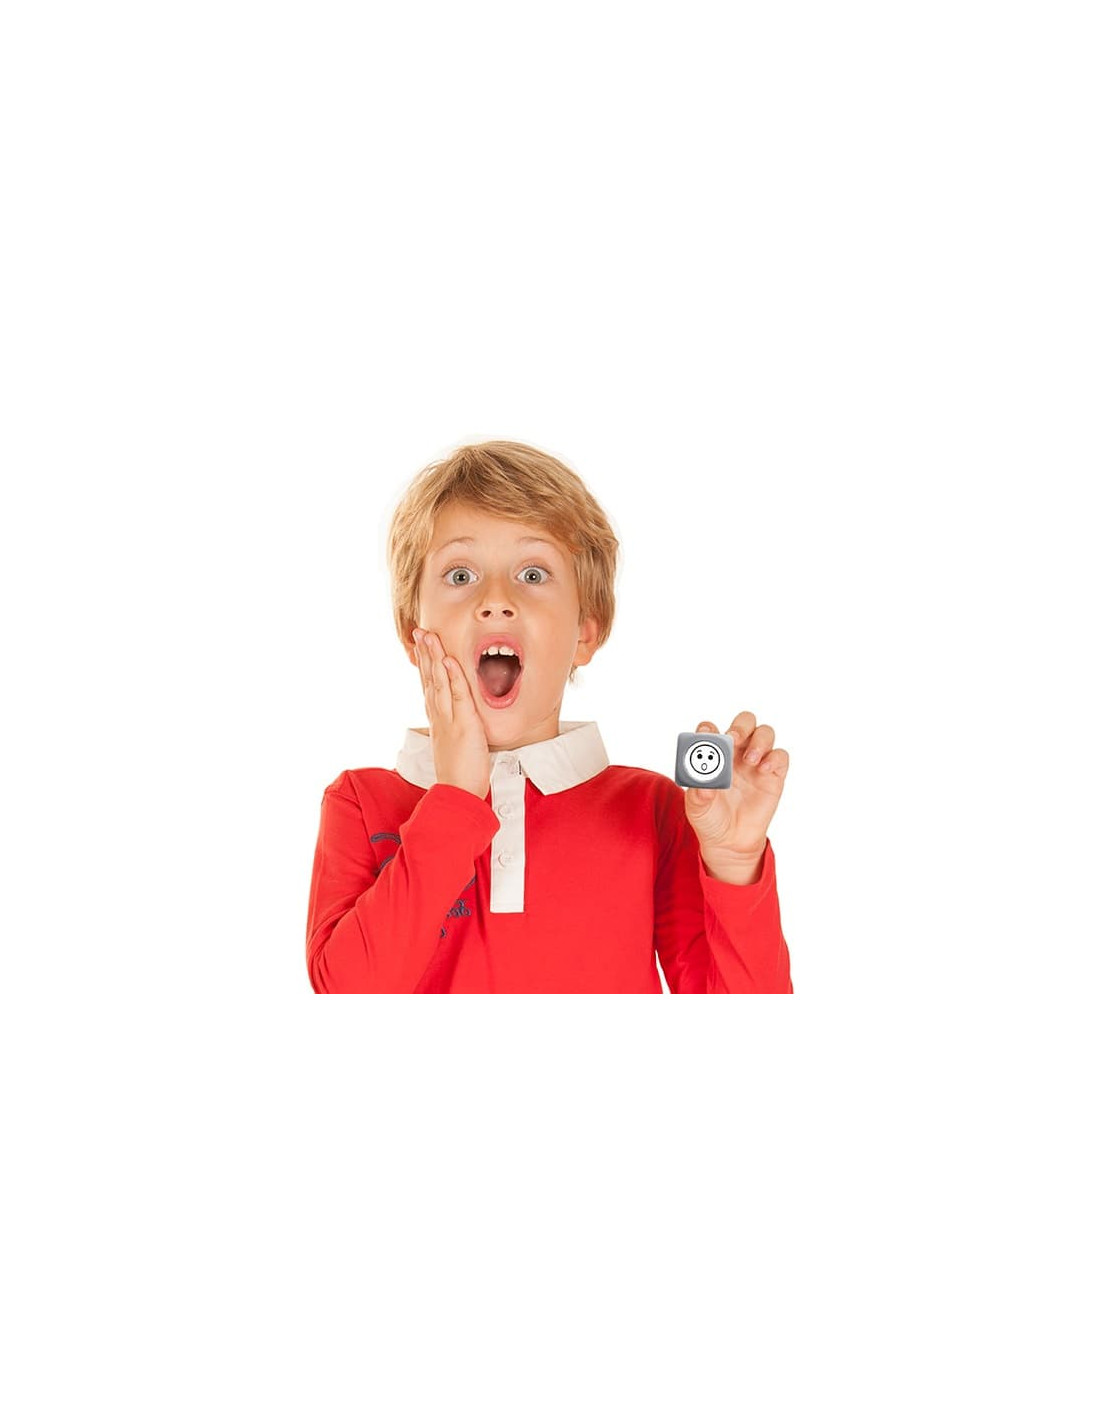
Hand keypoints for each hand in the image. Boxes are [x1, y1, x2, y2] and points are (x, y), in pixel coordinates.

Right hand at [412, 628, 490, 799]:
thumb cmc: (460, 772)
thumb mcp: (453, 744)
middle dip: (425, 653)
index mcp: (438, 719)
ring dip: (435, 657)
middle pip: (429, 679)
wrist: (457, 793)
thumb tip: (454, 719)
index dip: (424, 664)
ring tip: (430, 636)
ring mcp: (450, 720)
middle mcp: (440, 716)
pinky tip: (448, 661)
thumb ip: (452, 728)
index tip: (420, 645)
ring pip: (439, 683)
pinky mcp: (464, 726)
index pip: (429, 685)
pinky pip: (458, 697)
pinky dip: (453, 678)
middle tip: (419, 631)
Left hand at [682, 711, 788, 880]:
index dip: (708, 729)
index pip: (711, 730)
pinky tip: (763, 770)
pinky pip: (780, 756)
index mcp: (713, 754)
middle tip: (734, 738)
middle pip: (744, 722)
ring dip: (759, 740)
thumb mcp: (697, 809)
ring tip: (750, 760)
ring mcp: (756, 762)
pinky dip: (774, 758)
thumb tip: (704, 785)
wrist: (730, 841)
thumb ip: (698, 795)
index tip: (706, 735)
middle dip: (740, 726)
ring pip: (765, 733)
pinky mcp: (774, 775)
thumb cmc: (711, 819)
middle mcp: (736, 753)